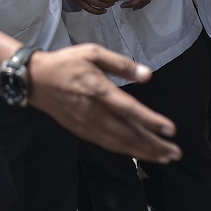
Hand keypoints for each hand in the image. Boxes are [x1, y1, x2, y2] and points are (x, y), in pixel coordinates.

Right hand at [28, 45, 180, 162]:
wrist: (36, 80)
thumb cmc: (66, 63)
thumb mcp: (93, 53)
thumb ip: (121, 64)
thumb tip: (147, 75)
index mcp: (99, 90)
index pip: (130, 110)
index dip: (151, 121)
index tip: (170, 129)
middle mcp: (95, 111)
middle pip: (129, 133)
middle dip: (154, 145)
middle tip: (175, 153)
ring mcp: (88, 124)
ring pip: (120, 143)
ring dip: (144, 152)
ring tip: (164, 157)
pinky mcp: (82, 131)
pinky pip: (107, 144)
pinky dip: (126, 151)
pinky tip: (139, 153)